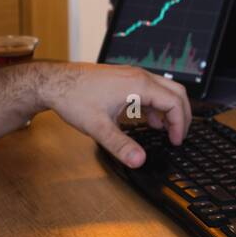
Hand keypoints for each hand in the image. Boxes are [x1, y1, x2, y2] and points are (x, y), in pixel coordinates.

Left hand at [38, 63, 190, 167]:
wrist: (54, 82)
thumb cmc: (73, 98)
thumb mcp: (98, 127)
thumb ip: (120, 145)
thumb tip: (139, 160)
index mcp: (138, 85)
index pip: (174, 102)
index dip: (179, 124)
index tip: (175, 142)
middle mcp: (139, 76)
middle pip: (176, 92)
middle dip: (182, 115)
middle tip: (178, 136)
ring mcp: (132, 75)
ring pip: (164, 89)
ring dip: (168, 109)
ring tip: (164, 131)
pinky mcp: (124, 78)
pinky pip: (150, 90)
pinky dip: (156, 105)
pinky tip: (147, 120)